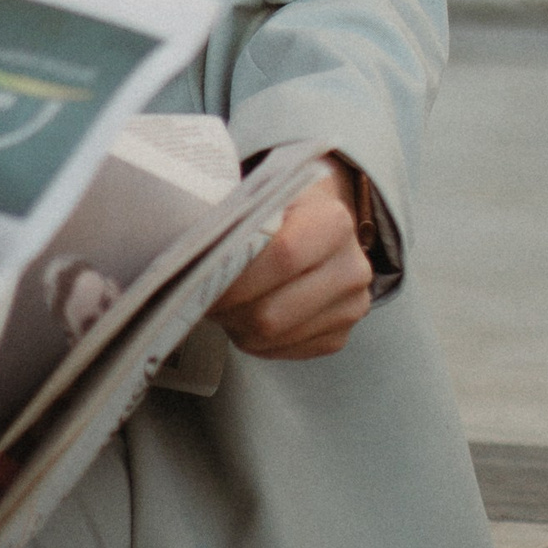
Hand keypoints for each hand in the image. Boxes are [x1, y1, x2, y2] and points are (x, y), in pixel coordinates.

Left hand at [208, 157, 374, 361]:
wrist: (321, 222)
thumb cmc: (282, 208)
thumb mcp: (264, 195)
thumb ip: (237, 220)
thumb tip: (195, 252)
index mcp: (334, 222)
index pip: (283, 257)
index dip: (237, 276)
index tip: (203, 278)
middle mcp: (352, 268)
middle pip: (274, 311)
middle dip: (229, 310)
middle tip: (202, 297)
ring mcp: (350, 307)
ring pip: (274, 337)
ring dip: (237, 326)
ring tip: (221, 305)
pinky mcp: (339, 336)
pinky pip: (284, 352)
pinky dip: (255, 340)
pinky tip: (245, 317)